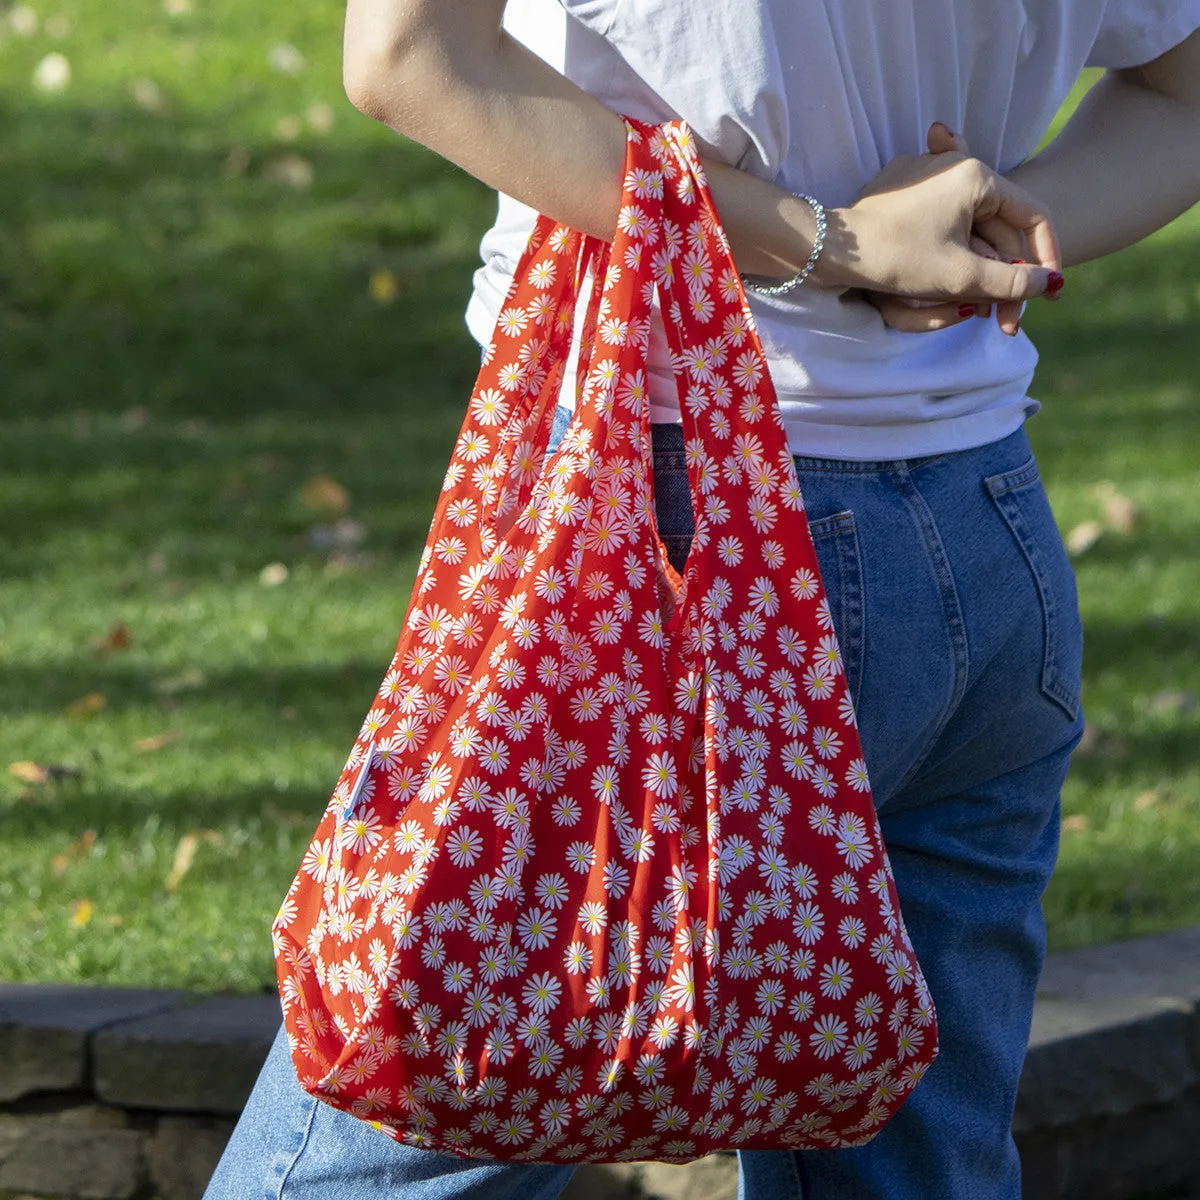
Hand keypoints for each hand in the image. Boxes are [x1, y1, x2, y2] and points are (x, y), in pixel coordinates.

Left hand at [814, 124, 1061, 332]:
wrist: (829, 249)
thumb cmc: (894, 257)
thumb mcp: (959, 276)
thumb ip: (1010, 282)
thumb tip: (1048, 282)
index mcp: (977, 176)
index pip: (1032, 215)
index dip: (1044, 257)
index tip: (1046, 292)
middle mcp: (955, 167)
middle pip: (998, 231)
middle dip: (1004, 278)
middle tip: (1005, 322)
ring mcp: (925, 178)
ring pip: (970, 233)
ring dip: (977, 272)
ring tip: (975, 310)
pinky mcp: (901, 194)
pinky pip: (940, 227)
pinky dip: (949, 256)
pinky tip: (948, 291)